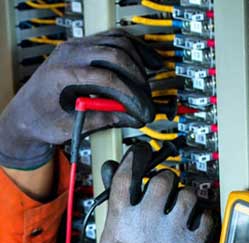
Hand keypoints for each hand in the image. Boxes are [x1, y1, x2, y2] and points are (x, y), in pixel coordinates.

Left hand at [0, 30, 161, 169]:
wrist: (27, 112)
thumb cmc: (43, 120)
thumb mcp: (71, 126)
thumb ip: (102, 118)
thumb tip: (130, 116)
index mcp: (63, 74)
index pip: (106, 77)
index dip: (129, 94)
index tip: (140, 108)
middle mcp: (69, 54)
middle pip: (115, 54)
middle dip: (137, 77)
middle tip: (146, 97)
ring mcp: (76, 47)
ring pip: (117, 41)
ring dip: (138, 60)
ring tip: (149, 81)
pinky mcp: (83, 47)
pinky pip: (113, 38)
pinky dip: (132, 49)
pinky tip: (145, 61)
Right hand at [100, 142, 212, 242]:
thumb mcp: (110, 240)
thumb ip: (114, 208)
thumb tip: (115, 179)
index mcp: (123, 219)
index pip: (127, 174)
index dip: (135, 156)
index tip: (142, 152)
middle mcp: (148, 221)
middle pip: (163, 178)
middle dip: (166, 180)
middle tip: (166, 189)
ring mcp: (173, 231)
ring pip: (188, 193)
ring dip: (186, 198)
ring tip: (182, 210)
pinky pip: (206, 216)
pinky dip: (203, 218)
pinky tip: (195, 226)